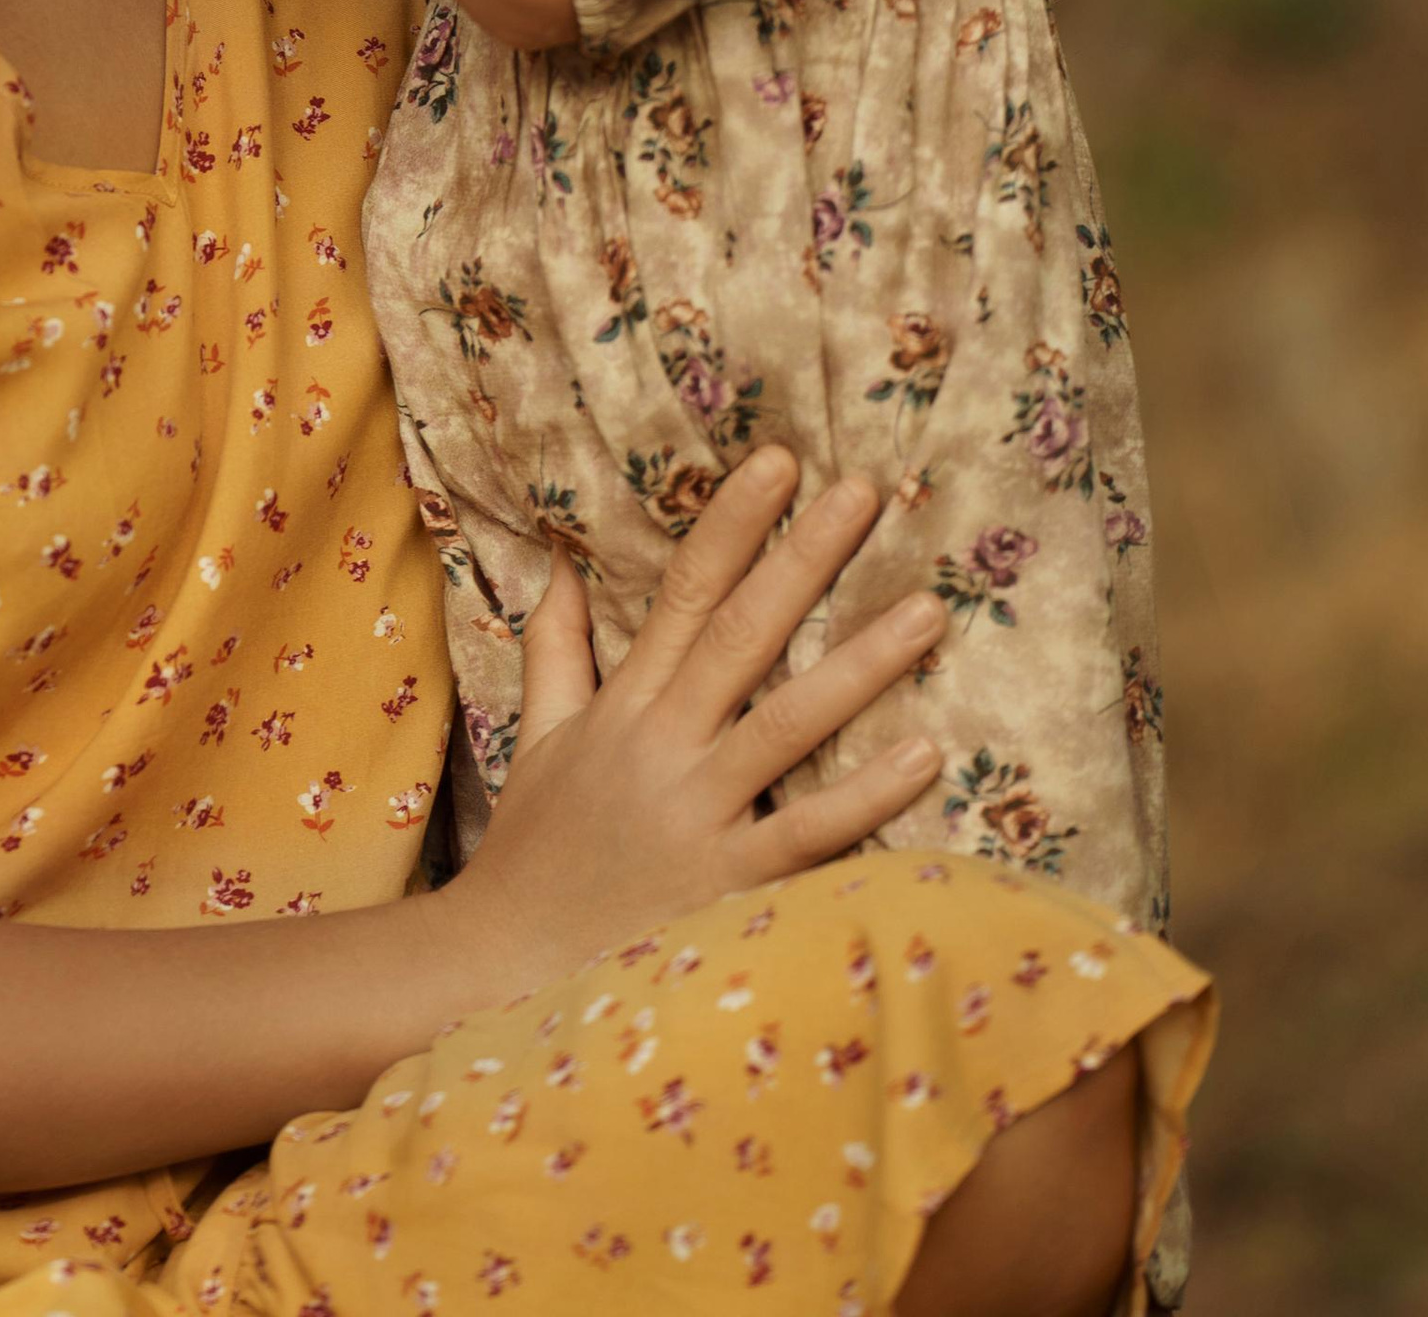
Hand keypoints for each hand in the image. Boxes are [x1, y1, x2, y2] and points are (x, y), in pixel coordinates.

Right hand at [441, 446, 944, 1002]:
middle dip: (804, 556)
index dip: (733, 522)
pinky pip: (805, 832)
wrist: (501, 969)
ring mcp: (697, 813)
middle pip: (742, 632)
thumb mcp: (538, 739)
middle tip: (864, 489)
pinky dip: (864, 794)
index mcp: (626, 705)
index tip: (780, 459)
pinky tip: (923, 754)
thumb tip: (559, 563)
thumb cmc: (535, 855)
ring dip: (860, 662)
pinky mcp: (725, 884)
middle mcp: (663, 744)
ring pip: (787, 721)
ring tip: (926, 608)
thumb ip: (555, 651)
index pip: (685, 591)